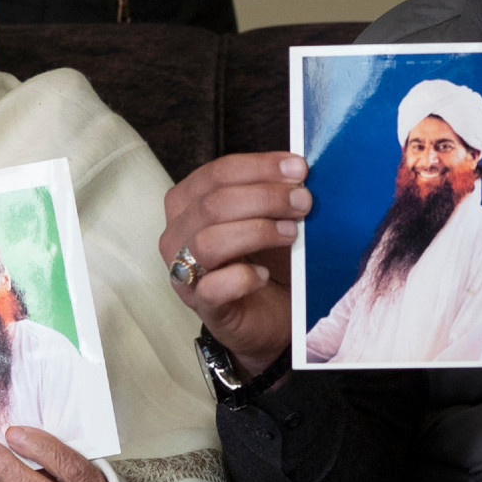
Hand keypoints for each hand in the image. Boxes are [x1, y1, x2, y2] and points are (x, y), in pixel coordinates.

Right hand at [159, 152, 308, 379]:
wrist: (272, 314)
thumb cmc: (267, 258)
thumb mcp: (268, 216)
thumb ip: (274, 191)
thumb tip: (299, 168)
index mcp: (188, 203)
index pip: (216, 173)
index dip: (259, 167)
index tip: (297, 169)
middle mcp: (178, 235)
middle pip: (213, 204)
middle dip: (265, 197)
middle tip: (304, 201)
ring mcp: (186, 273)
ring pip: (208, 241)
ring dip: (257, 232)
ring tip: (291, 233)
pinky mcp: (204, 307)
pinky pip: (214, 288)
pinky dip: (243, 278)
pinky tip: (264, 275)